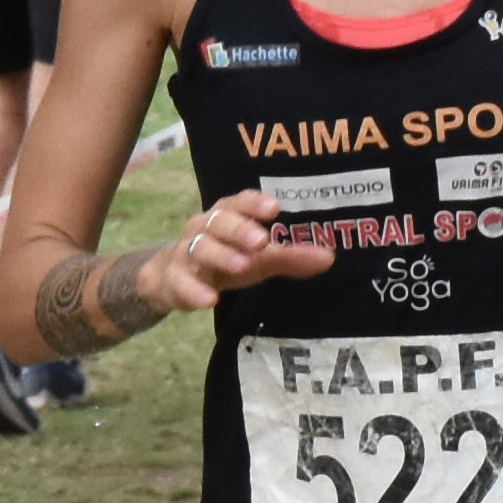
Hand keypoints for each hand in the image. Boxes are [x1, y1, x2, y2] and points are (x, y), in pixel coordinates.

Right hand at [155, 192, 335, 308]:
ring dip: (220, 255)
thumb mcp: (258, 258)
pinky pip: (181, 281)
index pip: (239, 202)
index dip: (255, 203)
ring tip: (242, 265)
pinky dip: (194, 290)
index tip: (275, 208)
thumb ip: (290, 256)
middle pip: (219, 222)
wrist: (173, 277)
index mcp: (227, 215)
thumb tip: (329, 257)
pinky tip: (209, 300)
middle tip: (262, 241)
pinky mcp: (174, 278)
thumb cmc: (226, 258)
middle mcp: (204, 227)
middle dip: (240, 229)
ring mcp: (186, 252)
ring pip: (200, 247)